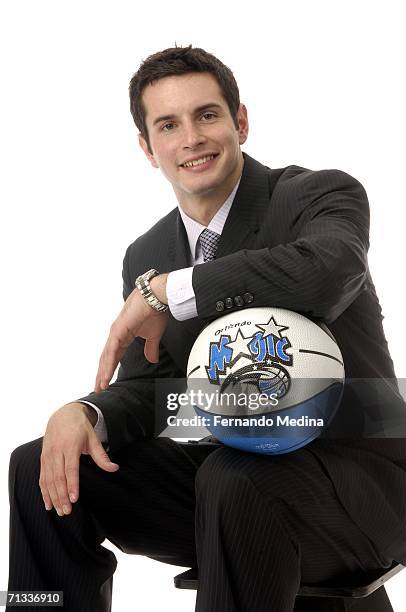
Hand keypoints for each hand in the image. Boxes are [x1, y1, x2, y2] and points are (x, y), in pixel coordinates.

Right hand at [39, 403, 118, 515]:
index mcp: (70, 445)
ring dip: (53, 497)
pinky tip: (48, 503)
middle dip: (62, 496)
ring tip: (59, 511)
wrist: (62, 415)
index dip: (72, 485)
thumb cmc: (80, 428)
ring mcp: (48, 455)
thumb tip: (114, 468)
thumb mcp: (93, 439)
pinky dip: (44, 491)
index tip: (74, 499)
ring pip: (48, 480)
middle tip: (67, 511)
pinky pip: (42, 477)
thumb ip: (102, 456)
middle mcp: (57, 451)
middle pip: (58, 477)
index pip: (70, 469)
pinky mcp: (43, 459)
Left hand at [94, 275, 168, 392]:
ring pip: (107, 356)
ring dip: (103, 372)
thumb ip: (151, 348)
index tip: (106, 382)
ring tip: (101, 385)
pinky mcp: (119, 330)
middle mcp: (117, 335)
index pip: (114, 357)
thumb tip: (152, 359)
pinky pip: (112, 350)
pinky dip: (109, 362)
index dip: (109, 370)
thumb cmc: (154, 312)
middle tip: (99, 388)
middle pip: (106, 358)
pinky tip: (106, 372)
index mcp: (124, 336)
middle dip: (102, 374)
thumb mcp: (153, 336)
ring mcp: (116, 332)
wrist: (156, 298)